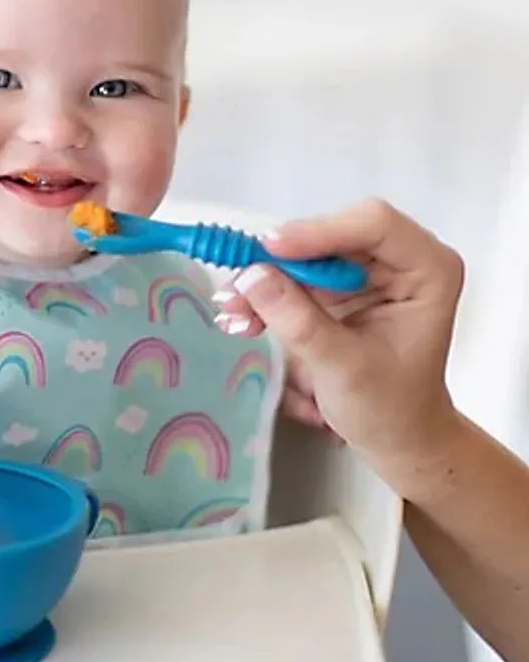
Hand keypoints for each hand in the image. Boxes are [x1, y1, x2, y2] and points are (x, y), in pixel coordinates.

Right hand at [211, 198, 463, 475]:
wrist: (395, 436)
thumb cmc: (390, 408)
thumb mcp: (344, 368)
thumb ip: (300, 321)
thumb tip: (251, 276)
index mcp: (427, 270)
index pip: (374, 226)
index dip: (320, 231)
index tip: (270, 249)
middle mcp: (398, 259)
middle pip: (332, 234)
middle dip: (282, 260)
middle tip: (240, 285)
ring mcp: (365, 271)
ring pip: (304, 253)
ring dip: (264, 279)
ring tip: (233, 313)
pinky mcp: (336, 286)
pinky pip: (292, 275)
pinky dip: (265, 294)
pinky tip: (242, 318)